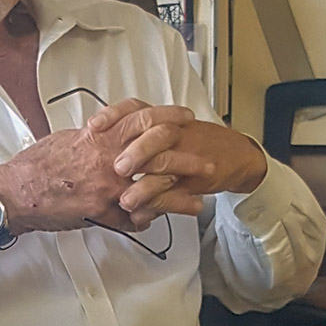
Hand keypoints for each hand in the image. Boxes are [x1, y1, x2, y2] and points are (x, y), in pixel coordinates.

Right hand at [0, 104, 196, 234]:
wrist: (15, 192)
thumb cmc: (36, 164)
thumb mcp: (67, 139)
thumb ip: (93, 138)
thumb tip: (107, 133)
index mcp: (99, 138)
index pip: (142, 120)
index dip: (167, 116)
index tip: (185, 117)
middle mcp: (108, 161)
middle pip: (158, 155)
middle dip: (186, 157)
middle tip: (206, 160)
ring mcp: (107, 189)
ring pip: (153, 189)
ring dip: (180, 194)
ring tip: (198, 199)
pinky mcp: (101, 213)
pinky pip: (133, 218)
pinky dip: (148, 219)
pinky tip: (162, 220)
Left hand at [89, 99, 266, 228]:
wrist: (233, 153)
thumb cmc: (190, 140)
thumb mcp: (164, 127)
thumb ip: (133, 131)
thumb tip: (93, 138)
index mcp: (159, 118)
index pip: (134, 108)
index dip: (113, 115)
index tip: (93, 127)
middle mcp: (172, 133)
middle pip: (152, 133)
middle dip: (134, 150)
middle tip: (117, 168)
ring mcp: (185, 156)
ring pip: (164, 165)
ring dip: (143, 187)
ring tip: (125, 201)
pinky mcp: (194, 179)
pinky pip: (174, 193)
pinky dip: (157, 206)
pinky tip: (140, 216)